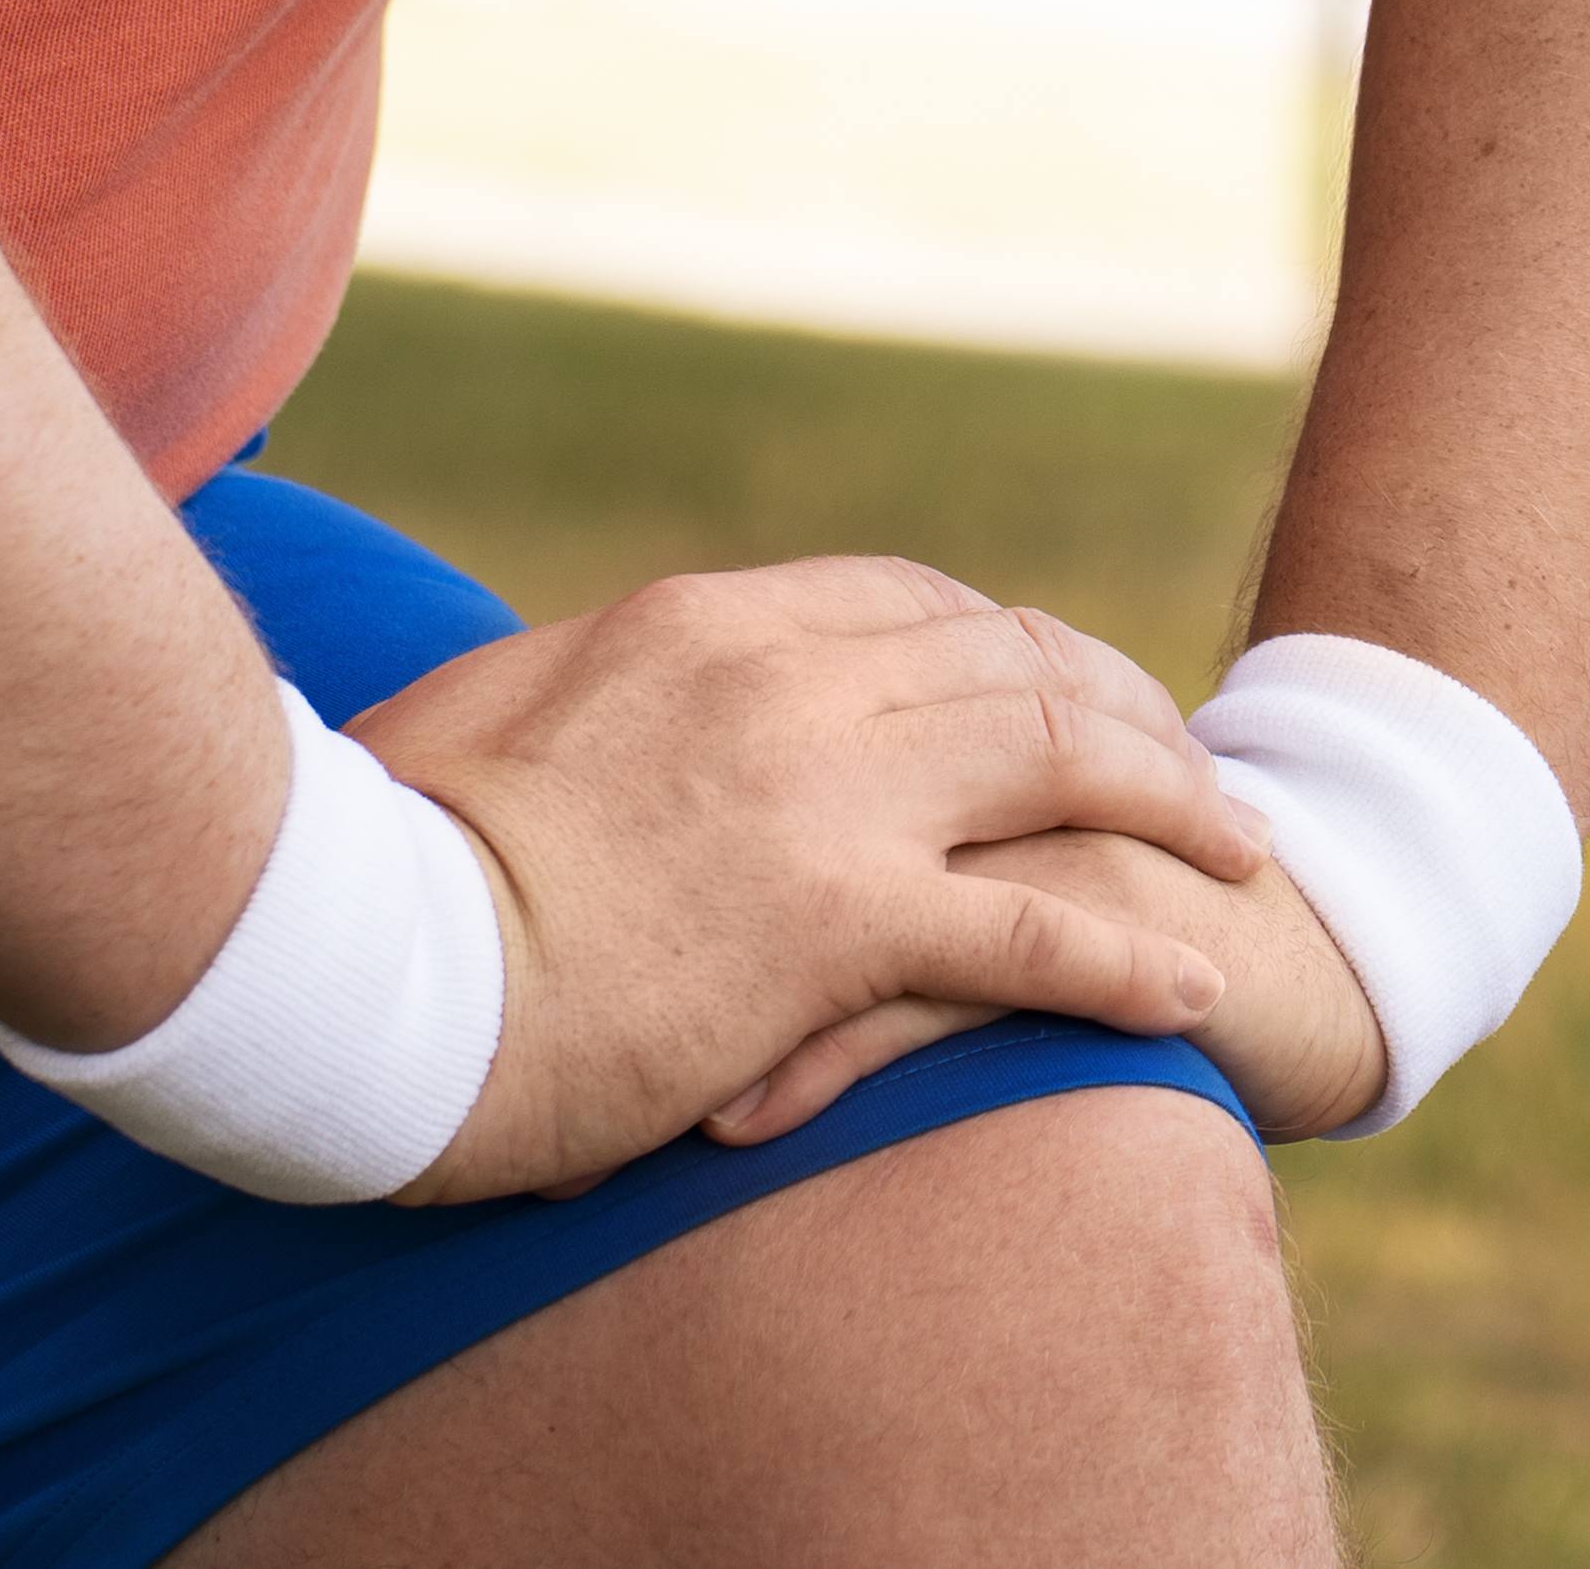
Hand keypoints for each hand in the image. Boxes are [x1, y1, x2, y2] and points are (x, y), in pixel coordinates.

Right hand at [353, 559, 1274, 1201]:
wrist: (352, 957)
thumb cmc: (377, 856)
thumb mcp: (482, 720)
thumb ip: (568, 690)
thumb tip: (576, 694)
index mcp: (705, 624)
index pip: (907, 604)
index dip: (1005, 646)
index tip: (1058, 687)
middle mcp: (789, 681)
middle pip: (1010, 663)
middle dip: (1118, 706)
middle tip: (1185, 767)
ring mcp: (824, 796)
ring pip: (1055, 765)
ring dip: (1165, 804)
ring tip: (1236, 852)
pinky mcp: (836, 924)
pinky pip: (1030, 934)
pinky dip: (1126, 955)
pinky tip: (1191, 985)